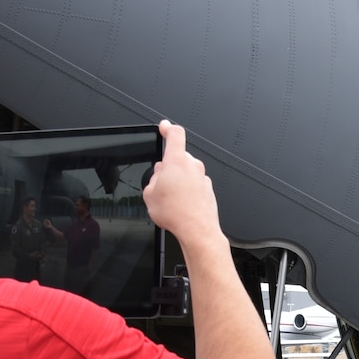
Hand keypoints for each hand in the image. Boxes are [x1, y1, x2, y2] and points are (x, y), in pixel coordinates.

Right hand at [143, 119, 224, 246]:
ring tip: (170, 200)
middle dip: (168, 168)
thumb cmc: (176, 213)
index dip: (168, 128)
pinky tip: (181, 205)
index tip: (164, 127)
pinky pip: (194, 185)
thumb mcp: (149, 194)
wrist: (197, 230)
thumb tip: (159, 174)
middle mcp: (193, 166)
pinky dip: (187, 191)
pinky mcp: (208, 189)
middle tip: (160, 184)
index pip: (175, 134)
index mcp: (177, 161)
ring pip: (186, 173)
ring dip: (178, 181)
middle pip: (178, 157)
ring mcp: (202, 177)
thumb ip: (153, 178)